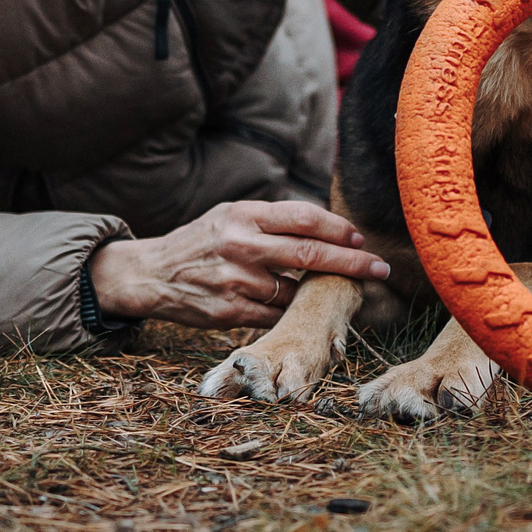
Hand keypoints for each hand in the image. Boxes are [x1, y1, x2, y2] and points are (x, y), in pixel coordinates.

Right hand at [89, 200, 390, 328]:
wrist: (152, 273)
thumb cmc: (202, 241)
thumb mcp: (231, 215)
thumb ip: (272, 220)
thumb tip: (328, 229)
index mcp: (243, 215)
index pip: (303, 218)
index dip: (337, 229)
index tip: (359, 238)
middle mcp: (240, 246)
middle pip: (309, 254)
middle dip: (351, 262)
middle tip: (379, 268)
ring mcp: (235, 281)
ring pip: (295, 291)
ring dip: (320, 293)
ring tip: (340, 291)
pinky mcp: (230, 313)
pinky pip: (276, 315)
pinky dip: (292, 313)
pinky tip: (302, 309)